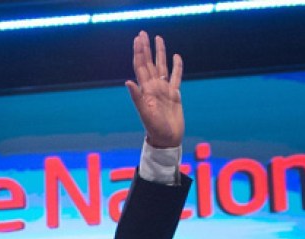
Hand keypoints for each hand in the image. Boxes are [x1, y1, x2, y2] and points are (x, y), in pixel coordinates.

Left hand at [126, 31, 183, 149]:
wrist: (167, 139)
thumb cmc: (155, 129)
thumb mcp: (145, 113)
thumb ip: (137, 97)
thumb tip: (128, 81)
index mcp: (146, 90)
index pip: (140, 66)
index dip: (139, 52)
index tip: (138, 39)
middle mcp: (153, 87)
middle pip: (149, 63)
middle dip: (146, 48)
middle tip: (143, 33)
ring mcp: (164, 90)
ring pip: (161, 66)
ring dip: (159, 53)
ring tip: (158, 39)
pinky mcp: (174, 95)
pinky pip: (176, 77)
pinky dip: (177, 66)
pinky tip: (176, 57)